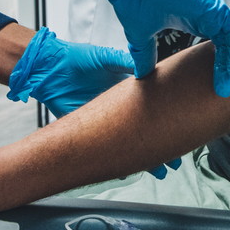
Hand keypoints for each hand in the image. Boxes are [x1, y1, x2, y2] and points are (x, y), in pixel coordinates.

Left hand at [6, 28, 181, 176]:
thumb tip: (146, 65)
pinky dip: (116, 161)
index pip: (152, 109)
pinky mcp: (88, 129)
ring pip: (128, 145)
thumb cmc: (78, 59)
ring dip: (141, 158)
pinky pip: (105, 149)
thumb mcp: (105, 58)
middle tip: (173, 163)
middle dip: (159, 148)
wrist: (50, 68)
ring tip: (157, 172)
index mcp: (127, 90)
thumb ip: (125, 61)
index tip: (179, 131)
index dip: (166, 121)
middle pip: (144, 132)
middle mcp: (119, 109)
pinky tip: (126, 171)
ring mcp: (105, 122)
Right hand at [91, 0, 229, 96]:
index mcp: (194, 21)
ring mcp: (212, 11)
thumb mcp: (141, 37)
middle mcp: (206, 16)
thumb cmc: (136, 0)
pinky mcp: (214, 8)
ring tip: (228, 85)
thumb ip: (146, 55)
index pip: (215, 46)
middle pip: (227, 46)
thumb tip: (141, 74)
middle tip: (225, 90)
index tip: (214, 87)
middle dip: (228, 69)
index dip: (217, 66)